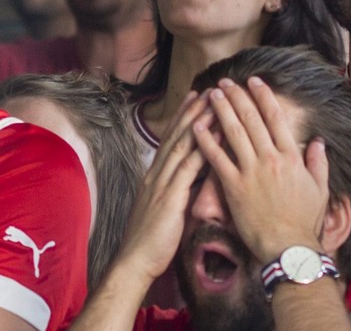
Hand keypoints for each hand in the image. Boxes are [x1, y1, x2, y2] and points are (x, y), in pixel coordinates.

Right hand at [118, 92, 209, 281]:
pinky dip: (203, 146)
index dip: (183, 117)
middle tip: (208, 88)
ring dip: (199, 120)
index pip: (170, 140)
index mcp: (154, 176)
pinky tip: (215, 132)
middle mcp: (156, 174)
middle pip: (177, 135)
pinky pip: (189, 166)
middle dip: (193, 110)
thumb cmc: (152, 241)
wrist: (136, 261)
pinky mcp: (170, 196)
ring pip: (183, 144)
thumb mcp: (165, 208)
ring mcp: (161, 183)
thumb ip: (178, 191)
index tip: (196, 97)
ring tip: (214, 100)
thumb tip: (195, 180)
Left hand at [194, 77, 329, 263]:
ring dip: (221, 110)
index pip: (275, 118)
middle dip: (237, 96)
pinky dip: (206, 141)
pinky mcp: (234, 187)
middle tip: (225, 82)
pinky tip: (197, 127)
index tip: (254, 81)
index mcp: (291, 156)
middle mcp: (271, 158)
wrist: (288, 247)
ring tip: (211, 95)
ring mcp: (251, 172)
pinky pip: (217, 159)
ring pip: (233, 132)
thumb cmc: (305, 221)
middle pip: (251, 119)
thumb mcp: (320, 188)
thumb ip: (319, 162)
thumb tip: (318, 142)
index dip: (263, 96)